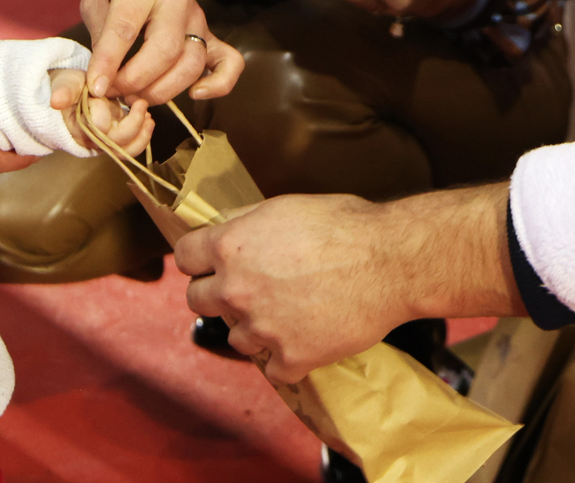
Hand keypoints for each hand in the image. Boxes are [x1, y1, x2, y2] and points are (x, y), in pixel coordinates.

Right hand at [51, 67, 149, 156]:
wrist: (71, 93)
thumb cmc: (69, 87)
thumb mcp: (66, 83)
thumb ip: (64, 91)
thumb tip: (56, 101)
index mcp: (77, 126)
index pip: (96, 126)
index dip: (102, 110)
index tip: (101, 92)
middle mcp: (90, 139)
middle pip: (114, 143)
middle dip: (132, 124)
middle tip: (141, 103)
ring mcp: (104, 142)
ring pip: (125, 151)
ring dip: (141, 135)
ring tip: (148, 117)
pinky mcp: (115, 140)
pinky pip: (130, 147)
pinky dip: (142, 136)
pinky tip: (148, 120)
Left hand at [71, 0, 243, 103]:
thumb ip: (100, 37)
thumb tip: (103, 81)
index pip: (125, 28)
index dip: (108, 63)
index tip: (95, 87)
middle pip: (166, 50)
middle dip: (136, 80)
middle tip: (113, 93)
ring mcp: (199, 16)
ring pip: (192, 62)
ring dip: (163, 90)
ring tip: (135, 98)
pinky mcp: (211, 33)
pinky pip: (229, 61)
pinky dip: (219, 84)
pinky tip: (195, 95)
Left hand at [175, 184, 522, 384]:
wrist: (390, 262)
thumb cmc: (345, 226)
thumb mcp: (284, 206)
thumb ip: (245, 221)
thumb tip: (221, 227)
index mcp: (230, 246)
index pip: (184, 257)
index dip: (199, 259)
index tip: (211, 263)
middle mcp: (236, 289)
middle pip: (196, 300)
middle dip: (218, 294)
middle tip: (248, 290)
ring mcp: (261, 328)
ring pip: (235, 337)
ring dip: (253, 327)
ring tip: (286, 313)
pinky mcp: (291, 358)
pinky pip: (272, 368)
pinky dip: (287, 358)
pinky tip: (304, 339)